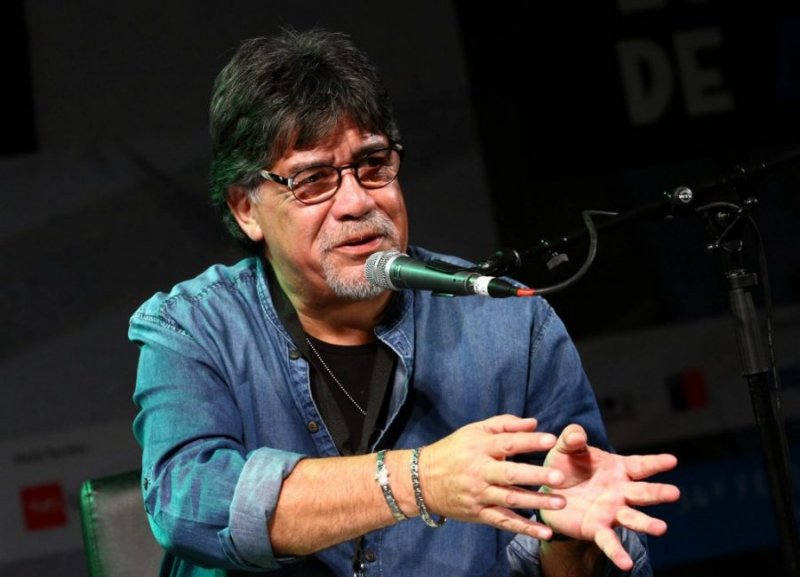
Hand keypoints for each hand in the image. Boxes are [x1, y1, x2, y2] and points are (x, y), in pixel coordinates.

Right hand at [415, 414, 569, 538]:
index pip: (507, 443)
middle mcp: (480, 471)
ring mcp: (479, 494)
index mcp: (479, 447)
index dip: (529, 441)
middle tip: (559, 477)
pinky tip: (545, 533)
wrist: (421, 480)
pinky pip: (504, 521)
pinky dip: (525, 529)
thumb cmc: (453, 450)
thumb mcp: (474, 431)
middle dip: (535, 475)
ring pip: (510, 499)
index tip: (552, 440)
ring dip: (537, 502)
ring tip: (561, 503)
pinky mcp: (479, 513)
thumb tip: (534, 423)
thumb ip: (504, 425)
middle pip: (510, 473)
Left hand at [538, 424, 679, 570]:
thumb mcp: (565, 448)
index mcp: (617, 469)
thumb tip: (578, 434)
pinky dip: (618, 553)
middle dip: (658, 492)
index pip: (640, 465)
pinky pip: (609, 542)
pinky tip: (626, 564)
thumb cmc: (563, 466)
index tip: (672, 460)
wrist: (548, 492)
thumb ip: (572, 438)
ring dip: (646, 523)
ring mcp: (612, 512)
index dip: (655, 462)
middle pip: (643, 492)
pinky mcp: (597, 529)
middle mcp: (621, 492)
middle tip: (674, 493)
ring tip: (661, 528)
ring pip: (633, 518)